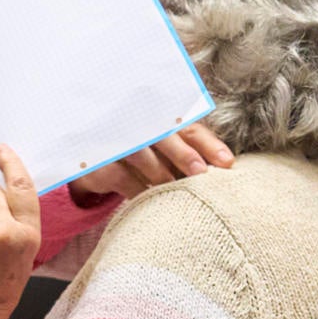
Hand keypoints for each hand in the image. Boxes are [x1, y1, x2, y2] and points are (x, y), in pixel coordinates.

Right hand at [68, 123, 234, 202]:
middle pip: (164, 135)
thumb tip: (225, 169)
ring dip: (160, 174)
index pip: (189, 127)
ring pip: (141, 153)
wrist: (90, 156)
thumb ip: (190, 151)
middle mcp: (137, 123)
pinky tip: (149, 200)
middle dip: (184, 154)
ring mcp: (115, 140)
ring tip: (175, 190)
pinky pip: (121, 176)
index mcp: (160, 118)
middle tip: (200, 174)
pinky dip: (138, 190)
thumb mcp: (164, 148)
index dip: (209, 144)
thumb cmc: (140, 152)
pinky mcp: (98, 162)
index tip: (228, 162)